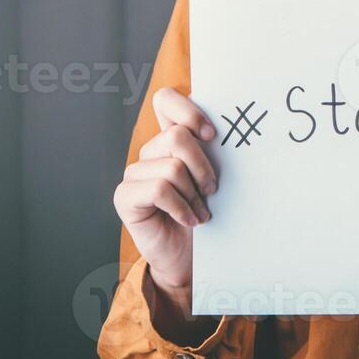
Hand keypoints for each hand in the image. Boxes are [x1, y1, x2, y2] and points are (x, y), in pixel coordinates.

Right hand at [112, 88, 217, 318]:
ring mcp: (134, 173)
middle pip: (178, 137)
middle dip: (203, 166)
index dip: (189, 111)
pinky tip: (191, 220)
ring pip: (172, 167)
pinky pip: (160, 189)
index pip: (166, 100)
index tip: (212, 136)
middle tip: (212, 189)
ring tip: (201, 210)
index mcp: (170, 138)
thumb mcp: (214, 176)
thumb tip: (233, 129)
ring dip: (193, 193)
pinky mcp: (125, 196)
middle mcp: (149, 151)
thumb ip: (213, 151)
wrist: (190, 257)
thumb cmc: (207, 213)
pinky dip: (182, 207)